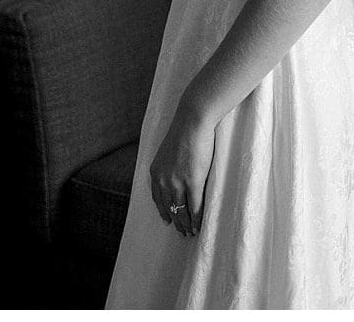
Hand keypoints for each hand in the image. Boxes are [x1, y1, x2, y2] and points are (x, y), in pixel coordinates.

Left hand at [147, 105, 215, 238]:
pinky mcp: (192, 181)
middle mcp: (163, 180)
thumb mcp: (168, 151)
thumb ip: (169, 166)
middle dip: (175, 221)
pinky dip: (196, 219)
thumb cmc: (184, 131)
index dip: (163, 211)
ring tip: (191, 232)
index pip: (157, 198)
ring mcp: (177, 182)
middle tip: (182, 231)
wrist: (192, 120)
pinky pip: (194, 206)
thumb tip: (176, 174)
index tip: (168, 220)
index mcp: (155, 172)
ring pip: (181, 210)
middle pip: (169, 207)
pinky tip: (198, 226)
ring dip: (186, 224)